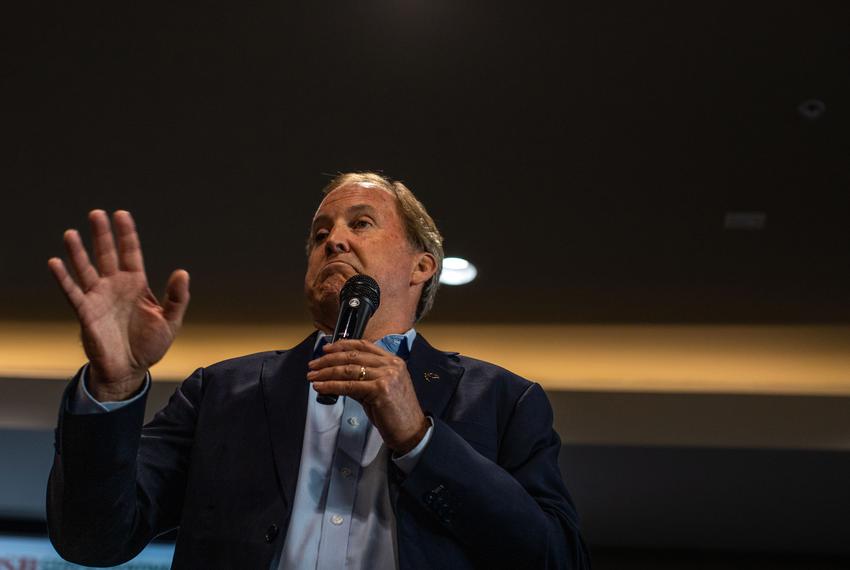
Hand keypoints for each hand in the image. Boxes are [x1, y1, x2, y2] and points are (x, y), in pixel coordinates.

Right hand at [48, 210, 189, 400]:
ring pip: (86, 269)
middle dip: (102, 235)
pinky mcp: (86, 312)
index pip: (131, 253)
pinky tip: (55, 263)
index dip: (127, 234)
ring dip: (78, 252)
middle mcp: (116, 286)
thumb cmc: (150, 345)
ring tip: (71, 233)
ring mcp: (99, 297)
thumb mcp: (171, 320)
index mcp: (137, 284)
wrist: (130, 370)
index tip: (122, 215)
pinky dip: (64, 278)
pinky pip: (73, 292)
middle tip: (96, 213)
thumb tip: (182, 273)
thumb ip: (177, 297)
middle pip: (107, 254)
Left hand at [308, 339, 428, 453]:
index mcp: (393, 361)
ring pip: (348, 370)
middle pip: (353, 356)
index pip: (364, 345)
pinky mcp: (380, 390)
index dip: (342, 345)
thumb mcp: (380, 389)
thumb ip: (362, 379)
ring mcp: (386, 376)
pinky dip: (331, 386)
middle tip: (313, 365)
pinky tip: (320, 387)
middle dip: (329, 360)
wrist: (410, 430)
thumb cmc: (395, 412)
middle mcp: (391, 365)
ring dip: (326, 373)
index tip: (326, 349)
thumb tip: (337, 375)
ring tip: (313, 377)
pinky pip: (348, 386)